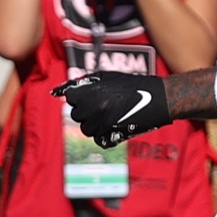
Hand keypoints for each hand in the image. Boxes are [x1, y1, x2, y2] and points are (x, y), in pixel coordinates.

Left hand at [53, 72, 171, 145]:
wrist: (158, 98)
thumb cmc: (133, 84)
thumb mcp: (106, 77)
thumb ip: (82, 83)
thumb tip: (58, 91)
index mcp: (87, 93)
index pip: (70, 98)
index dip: (80, 97)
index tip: (91, 95)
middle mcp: (91, 110)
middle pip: (77, 115)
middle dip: (87, 111)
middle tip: (104, 104)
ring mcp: (101, 124)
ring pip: (87, 129)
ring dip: (95, 123)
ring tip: (111, 114)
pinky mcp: (112, 136)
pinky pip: (99, 139)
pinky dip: (105, 134)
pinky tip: (116, 124)